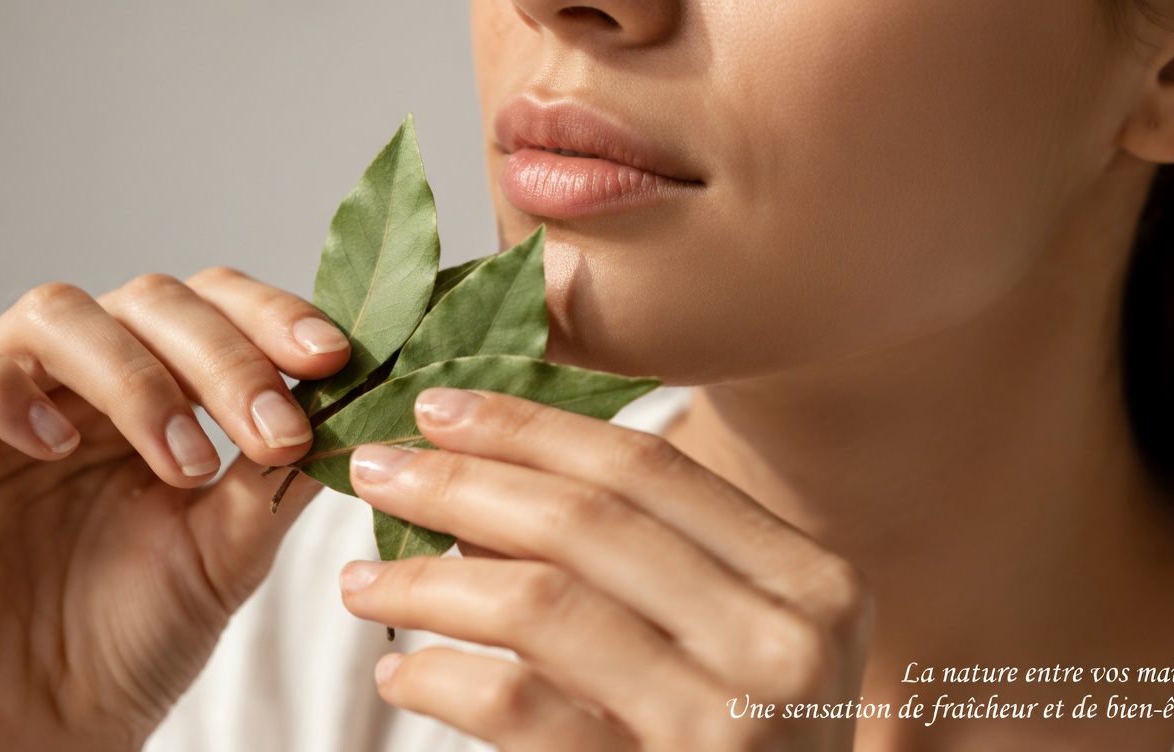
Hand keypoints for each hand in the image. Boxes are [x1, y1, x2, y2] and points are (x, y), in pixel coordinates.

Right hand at [0, 268, 348, 750]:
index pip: (213, 307)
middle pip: (147, 300)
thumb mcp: (228, 550)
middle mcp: (79, 382)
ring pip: (54, 314)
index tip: (330, 357)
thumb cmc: (134, 638)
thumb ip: (277, 472)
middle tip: (273, 427)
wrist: (43, 728)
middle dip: (223, 356)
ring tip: (183, 466)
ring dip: (134, 379)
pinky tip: (52, 443)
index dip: (269, 316)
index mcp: (159, 394)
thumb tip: (352, 399)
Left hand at [340, 388, 874, 750]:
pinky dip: (442, 679)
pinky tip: (402, 673)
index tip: (440, 407)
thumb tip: (479, 488)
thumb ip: (644, 566)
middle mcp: (785, 644)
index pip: (649, 470)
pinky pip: (518, 705)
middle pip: (587, 521)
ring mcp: (726, 722)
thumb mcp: (738, 647)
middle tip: (377, 469)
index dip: (532, 428)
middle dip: (461, 482)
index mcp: (812, 584)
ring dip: (428, 580)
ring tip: (362, 577)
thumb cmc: (744, 751)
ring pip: (541, 602)